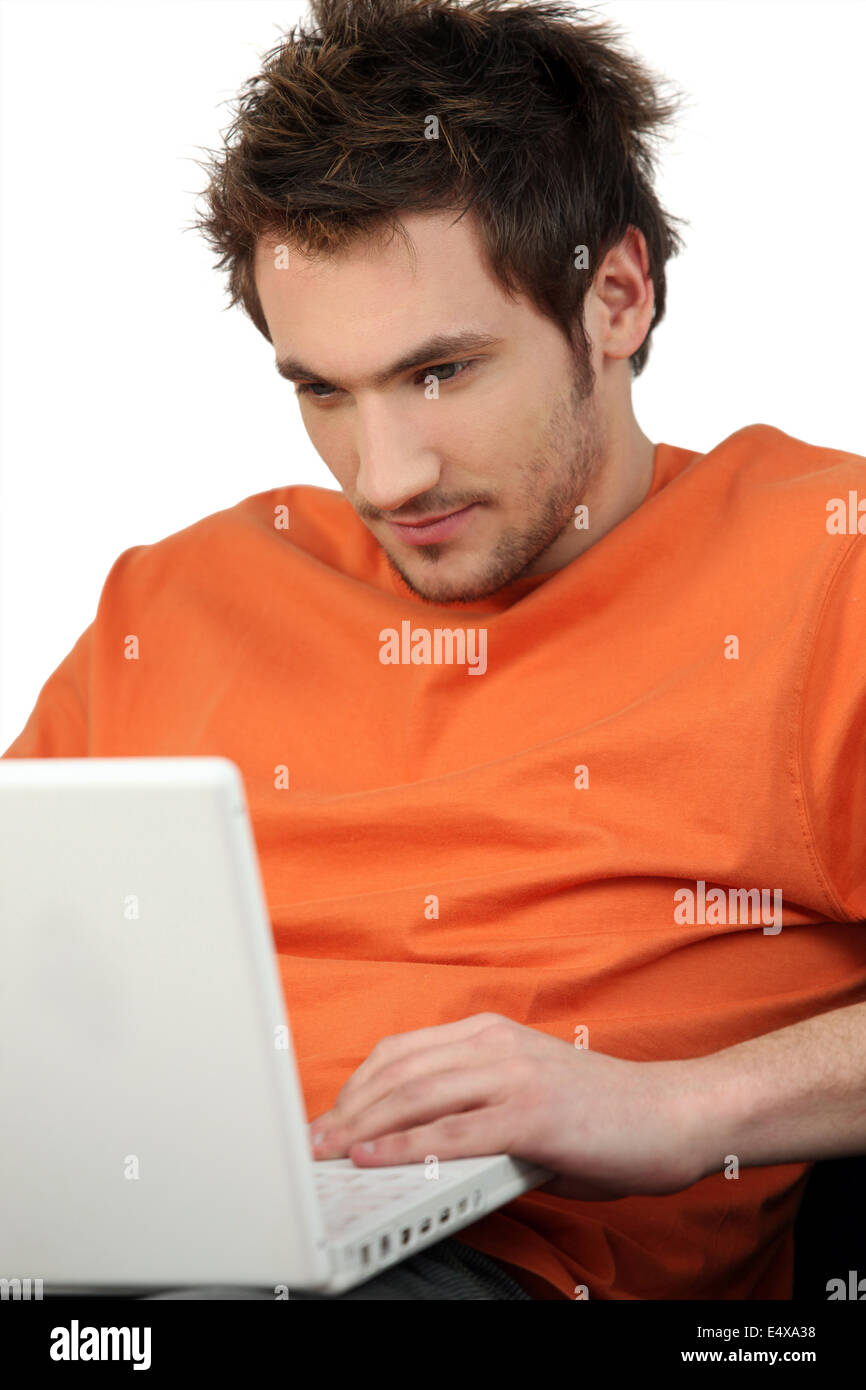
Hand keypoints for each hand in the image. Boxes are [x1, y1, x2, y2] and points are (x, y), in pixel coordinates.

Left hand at [307, 1013, 710, 1199]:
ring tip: (330, 1153)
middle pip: (398, 1072)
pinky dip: (406, 1147)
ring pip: (416, 1096)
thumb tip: (416, 1145)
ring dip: (363, 1128)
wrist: (673, 1115)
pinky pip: (453, 1132)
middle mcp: (496, 1046)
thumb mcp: (527, 1094)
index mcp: (491, 1034)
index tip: (328, 1118)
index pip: (402, 1052)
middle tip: (313, 1143)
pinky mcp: (531, 1115)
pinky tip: (378, 1160)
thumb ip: (476, 1108)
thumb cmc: (603, 1112)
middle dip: (347, 1110)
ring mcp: (513, 1077)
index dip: (356, 1086)